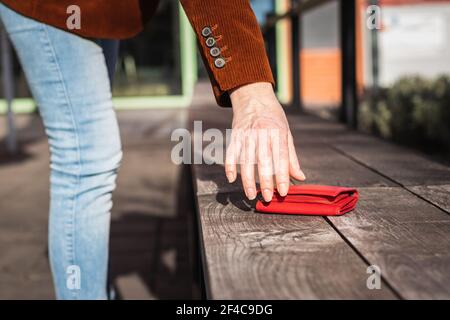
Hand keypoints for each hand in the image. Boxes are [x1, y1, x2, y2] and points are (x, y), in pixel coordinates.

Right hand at [226, 82, 305, 201]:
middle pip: (263, 161)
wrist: (253, 97)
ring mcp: (247, 134)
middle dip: (265, 181)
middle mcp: (262, 133)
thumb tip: (300, 177)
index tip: (283, 191)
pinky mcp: (235, 136)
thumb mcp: (286, 133)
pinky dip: (230, 166)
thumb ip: (292, 157)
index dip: (282, 176)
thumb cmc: (273, 117)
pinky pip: (231, 153)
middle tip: (268, 198)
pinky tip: (232, 179)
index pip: (281, 158)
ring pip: (246, 160)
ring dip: (247, 179)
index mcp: (278, 132)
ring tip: (251, 195)